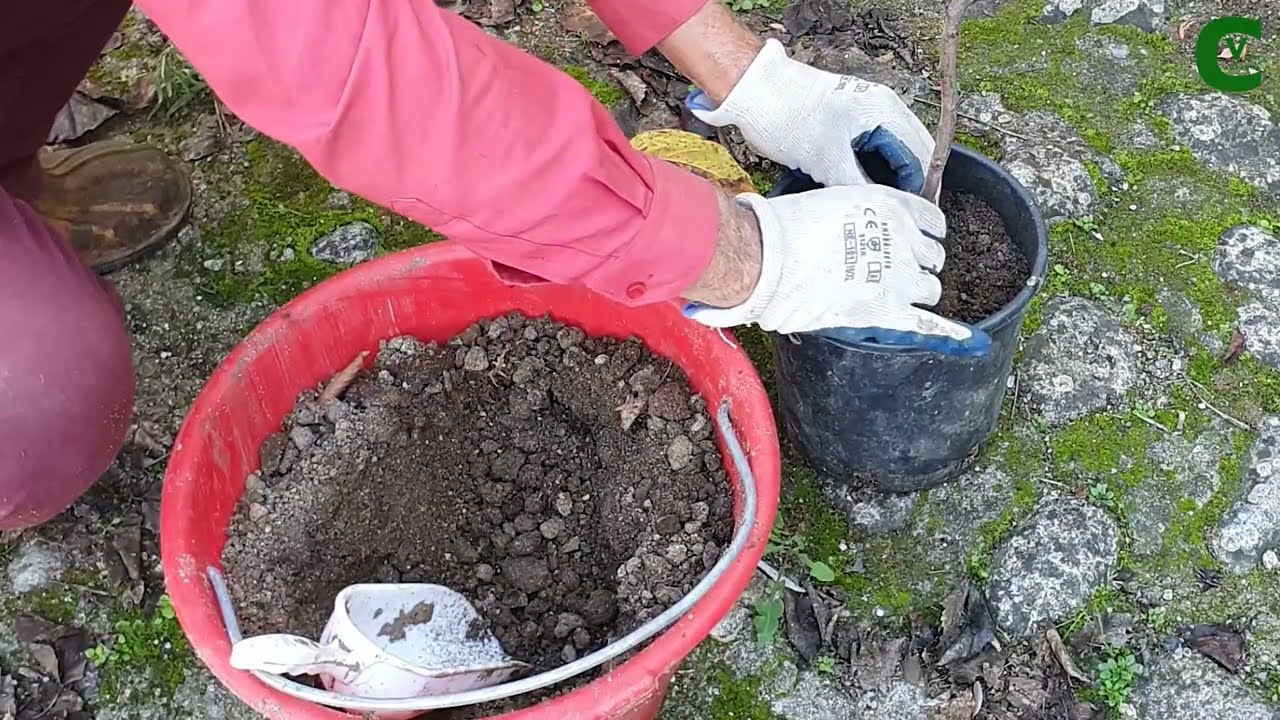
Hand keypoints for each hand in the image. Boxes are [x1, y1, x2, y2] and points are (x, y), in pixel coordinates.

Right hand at [684, 184, 989, 355]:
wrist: (769, 260)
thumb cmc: (789, 228)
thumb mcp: (834, 202)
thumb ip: (860, 216)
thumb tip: (858, 233)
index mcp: (892, 206)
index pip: (932, 221)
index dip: (924, 234)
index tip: (914, 242)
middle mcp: (903, 238)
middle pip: (933, 257)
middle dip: (919, 264)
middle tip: (893, 272)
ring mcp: (899, 276)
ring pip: (931, 288)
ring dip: (918, 293)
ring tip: (893, 297)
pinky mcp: (887, 310)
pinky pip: (928, 322)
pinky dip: (950, 333)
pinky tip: (968, 340)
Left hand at [686, 39, 935, 194]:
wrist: (753, 92)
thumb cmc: (787, 116)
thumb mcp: (826, 160)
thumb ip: (859, 185)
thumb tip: (883, 209)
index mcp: (885, 111)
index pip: (919, 157)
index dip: (916, 189)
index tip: (909, 216)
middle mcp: (880, 108)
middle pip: (907, 154)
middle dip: (903, 185)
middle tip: (894, 216)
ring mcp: (863, 112)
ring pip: (887, 153)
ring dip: (884, 178)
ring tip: (875, 208)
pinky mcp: (844, 119)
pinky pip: (868, 148)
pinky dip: (866, 168)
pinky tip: (855, 189)